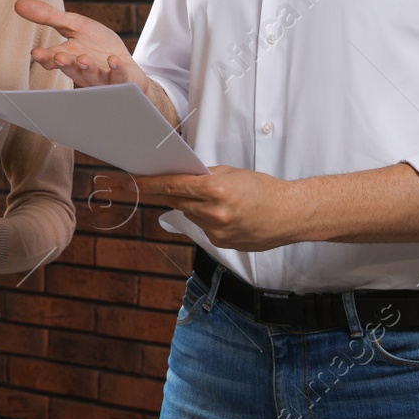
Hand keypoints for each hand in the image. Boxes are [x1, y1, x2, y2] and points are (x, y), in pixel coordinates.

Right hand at [14, 0, 146, 90]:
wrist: (125, 64)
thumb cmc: (97, 45)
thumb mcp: (73, 25)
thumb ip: (48, 17)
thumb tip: (18, 4)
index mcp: (67, 56)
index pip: (51, 59)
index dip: (44, 57)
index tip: (36, 52)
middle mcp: (81, 69)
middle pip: (69, 68)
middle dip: (64, 63)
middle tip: (59, 57)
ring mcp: (100, 76)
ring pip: (91, 74)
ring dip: (87, 67)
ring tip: (84, 58)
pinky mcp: (120, 78)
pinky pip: (118, 76)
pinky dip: (116, 69)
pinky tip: (114, 60)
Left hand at [92, 165, 301, 251]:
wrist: (290, 216)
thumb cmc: (264, 189)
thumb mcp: (232, 174)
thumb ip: (203, 177)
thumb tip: (178, 177)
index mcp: (216, 190)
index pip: (172, 185)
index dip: (147, 184)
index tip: (128, 181)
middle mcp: (213, 213)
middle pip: (173, 200)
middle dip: (157, 192)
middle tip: (128, 184)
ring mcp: (216, 231)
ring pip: (187, 214)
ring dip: (189, 204)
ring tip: (211, 197)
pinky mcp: (220, 244)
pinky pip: (201, 226)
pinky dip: (204, 217)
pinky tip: (223, 213)